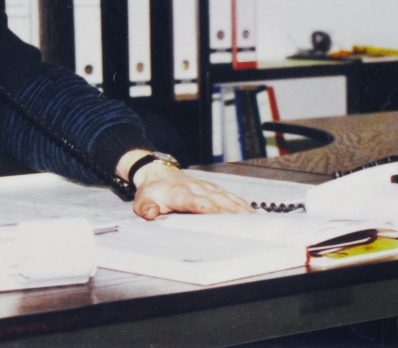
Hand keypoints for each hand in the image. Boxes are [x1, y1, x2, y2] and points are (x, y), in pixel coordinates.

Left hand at [116, 151, 252, 219]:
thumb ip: (145, 208)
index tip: (220, 216)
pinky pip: (229, 195)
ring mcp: (206, 188)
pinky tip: (253, 213)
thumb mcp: (142, 200)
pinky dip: (241, 204)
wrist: (157, 173)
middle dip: (231, 211)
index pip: (195, 201)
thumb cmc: (152, 190)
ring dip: (240, 208)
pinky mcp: (212, 189)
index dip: (208, 208)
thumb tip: (151, 213)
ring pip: (226, 197)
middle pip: (216, 200)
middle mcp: (196, 188)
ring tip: (255, 220)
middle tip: (247, 224)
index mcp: (179, 193)